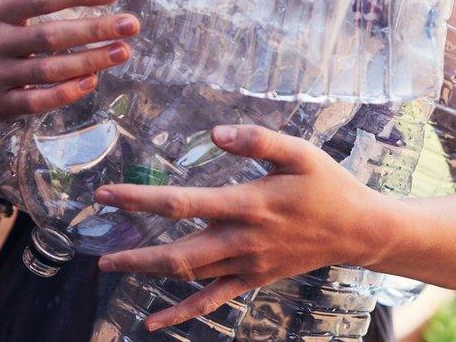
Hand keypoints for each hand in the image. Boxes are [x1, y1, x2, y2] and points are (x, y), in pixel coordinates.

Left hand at [94, 125, 392, 330]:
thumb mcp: (300, 152)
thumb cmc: (327, 185)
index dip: (140, 200)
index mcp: (247, 204)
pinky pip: (210, 301)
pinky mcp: (252, 279)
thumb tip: (215, 134)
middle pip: (177, 251)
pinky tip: (151, 322)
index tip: (106, 195)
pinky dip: (179, 313)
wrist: (357, 231)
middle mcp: (242, 239)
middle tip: (98, 250)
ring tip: (111, 267)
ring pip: (188, 276)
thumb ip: (258, 140)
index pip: (182, 203)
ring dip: (148, 274)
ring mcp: (246, 264)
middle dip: (133, 253)